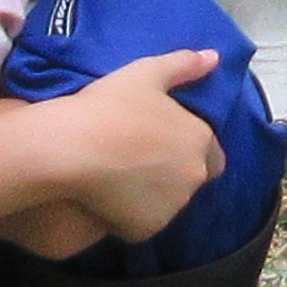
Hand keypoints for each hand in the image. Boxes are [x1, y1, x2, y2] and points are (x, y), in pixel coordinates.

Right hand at [25, 45, 230, 242]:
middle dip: (173, 171)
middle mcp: (194, 176)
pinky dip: (132, 215)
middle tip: (138, 158)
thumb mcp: (146, 72)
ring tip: (120, 178)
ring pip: (168, 202)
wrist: (72, 148)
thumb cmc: (110, 105)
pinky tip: (108, 197)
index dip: (189, 148)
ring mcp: (171, 206)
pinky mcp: (145, 229)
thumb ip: (183, 65)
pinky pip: (144, 223)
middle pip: (191, 179)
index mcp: (200, 139)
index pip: (213, 154)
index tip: (161, 142)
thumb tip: (213, 57)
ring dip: (154, 194)